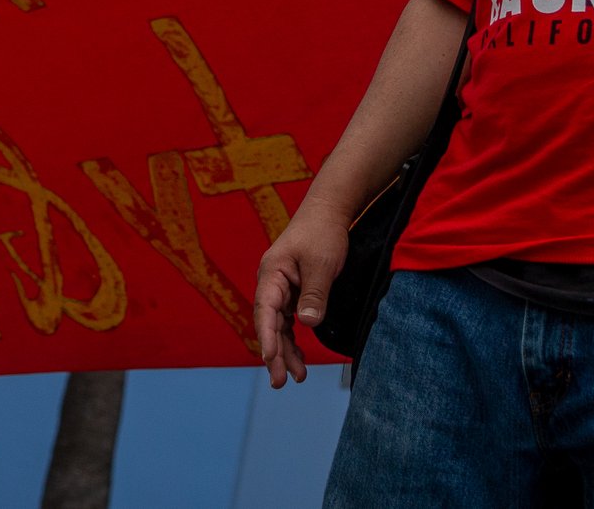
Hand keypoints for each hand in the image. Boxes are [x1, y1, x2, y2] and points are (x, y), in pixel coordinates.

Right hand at [254, 207, 348, 387]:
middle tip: (281, 382)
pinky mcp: (293, 292)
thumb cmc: (323, 233)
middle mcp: (271, 283)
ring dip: (285, 352)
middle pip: (269, 324)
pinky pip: (289, 322)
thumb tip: (307, 324)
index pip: (265, 310)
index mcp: (272, 273)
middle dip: (275, 354)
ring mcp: (281, 289)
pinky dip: (293, 340)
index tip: (271, 358)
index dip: (267, 336)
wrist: (328, 212)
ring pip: (279, 327)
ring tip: (296, 378)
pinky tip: (300, 359)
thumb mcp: (322, 263)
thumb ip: (315, 294)